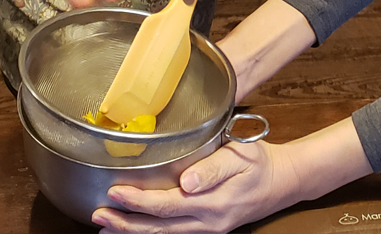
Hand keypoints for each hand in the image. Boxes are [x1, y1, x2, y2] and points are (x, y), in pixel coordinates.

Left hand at [91, 140, 301, 233]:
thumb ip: (214, 167)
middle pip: (159, 228)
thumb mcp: (243, 155)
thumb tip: (188, 183)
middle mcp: (208, 222)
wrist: (281, 182)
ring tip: (106, 226)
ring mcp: (207, 229)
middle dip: (126, 223)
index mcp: (213, 203)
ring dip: (133, 231)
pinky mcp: (207, 229)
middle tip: (98, 214)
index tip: (114, 191)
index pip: (167, 205)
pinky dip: (150, 232)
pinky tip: (134, 228)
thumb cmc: (260, 163)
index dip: (138, 201)